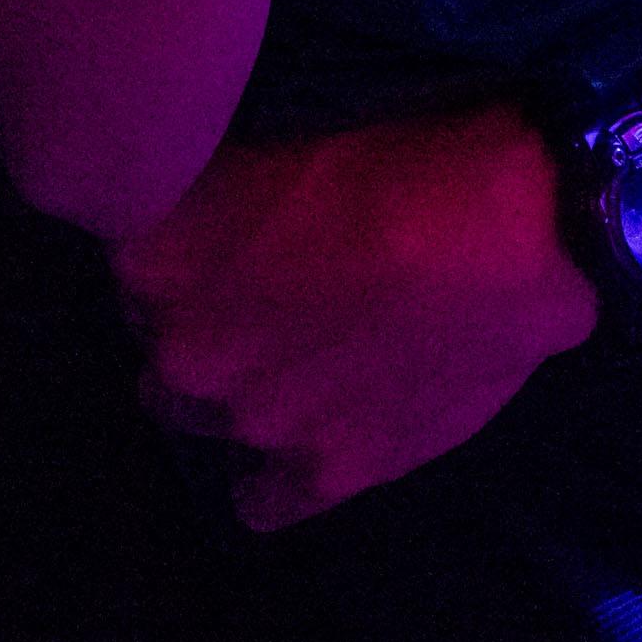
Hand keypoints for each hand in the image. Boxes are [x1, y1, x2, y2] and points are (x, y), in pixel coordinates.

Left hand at [113, 104, 598, 529]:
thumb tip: (203, 211)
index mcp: (159, 256)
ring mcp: (252, 417)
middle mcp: (185, 347)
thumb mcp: (272, 139)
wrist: (507, 224)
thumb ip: (216, 191)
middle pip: (164, 348)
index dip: (181, 257)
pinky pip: (265, 502)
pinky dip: (270, 485)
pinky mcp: (326, 469)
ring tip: (288, 368)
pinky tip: (287, 463)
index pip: (133, 269)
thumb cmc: (395, 146)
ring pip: (204, 420)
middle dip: (201, 327)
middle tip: (262, 299)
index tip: (221, 245)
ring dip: (238, 395)